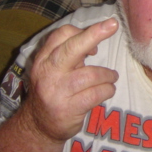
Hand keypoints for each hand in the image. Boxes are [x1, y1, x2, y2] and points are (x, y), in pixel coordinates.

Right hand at [19, 18, 119, 143]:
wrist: (38, 126)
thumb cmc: (53, 91)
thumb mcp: (54, 69)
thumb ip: (70, 54)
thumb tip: (94, 42)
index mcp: (43, 59)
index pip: (61, 35)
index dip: (82, 32)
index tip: (96, 42)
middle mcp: (48, 72)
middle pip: (72, 48)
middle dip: (94, 34)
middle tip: (113, 25)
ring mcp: (57, 91)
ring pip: (91, 74)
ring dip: (108, 75)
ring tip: (111, 78)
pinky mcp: (69, 108)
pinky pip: (97, 93)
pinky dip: (108, 89)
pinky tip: (108, 90)